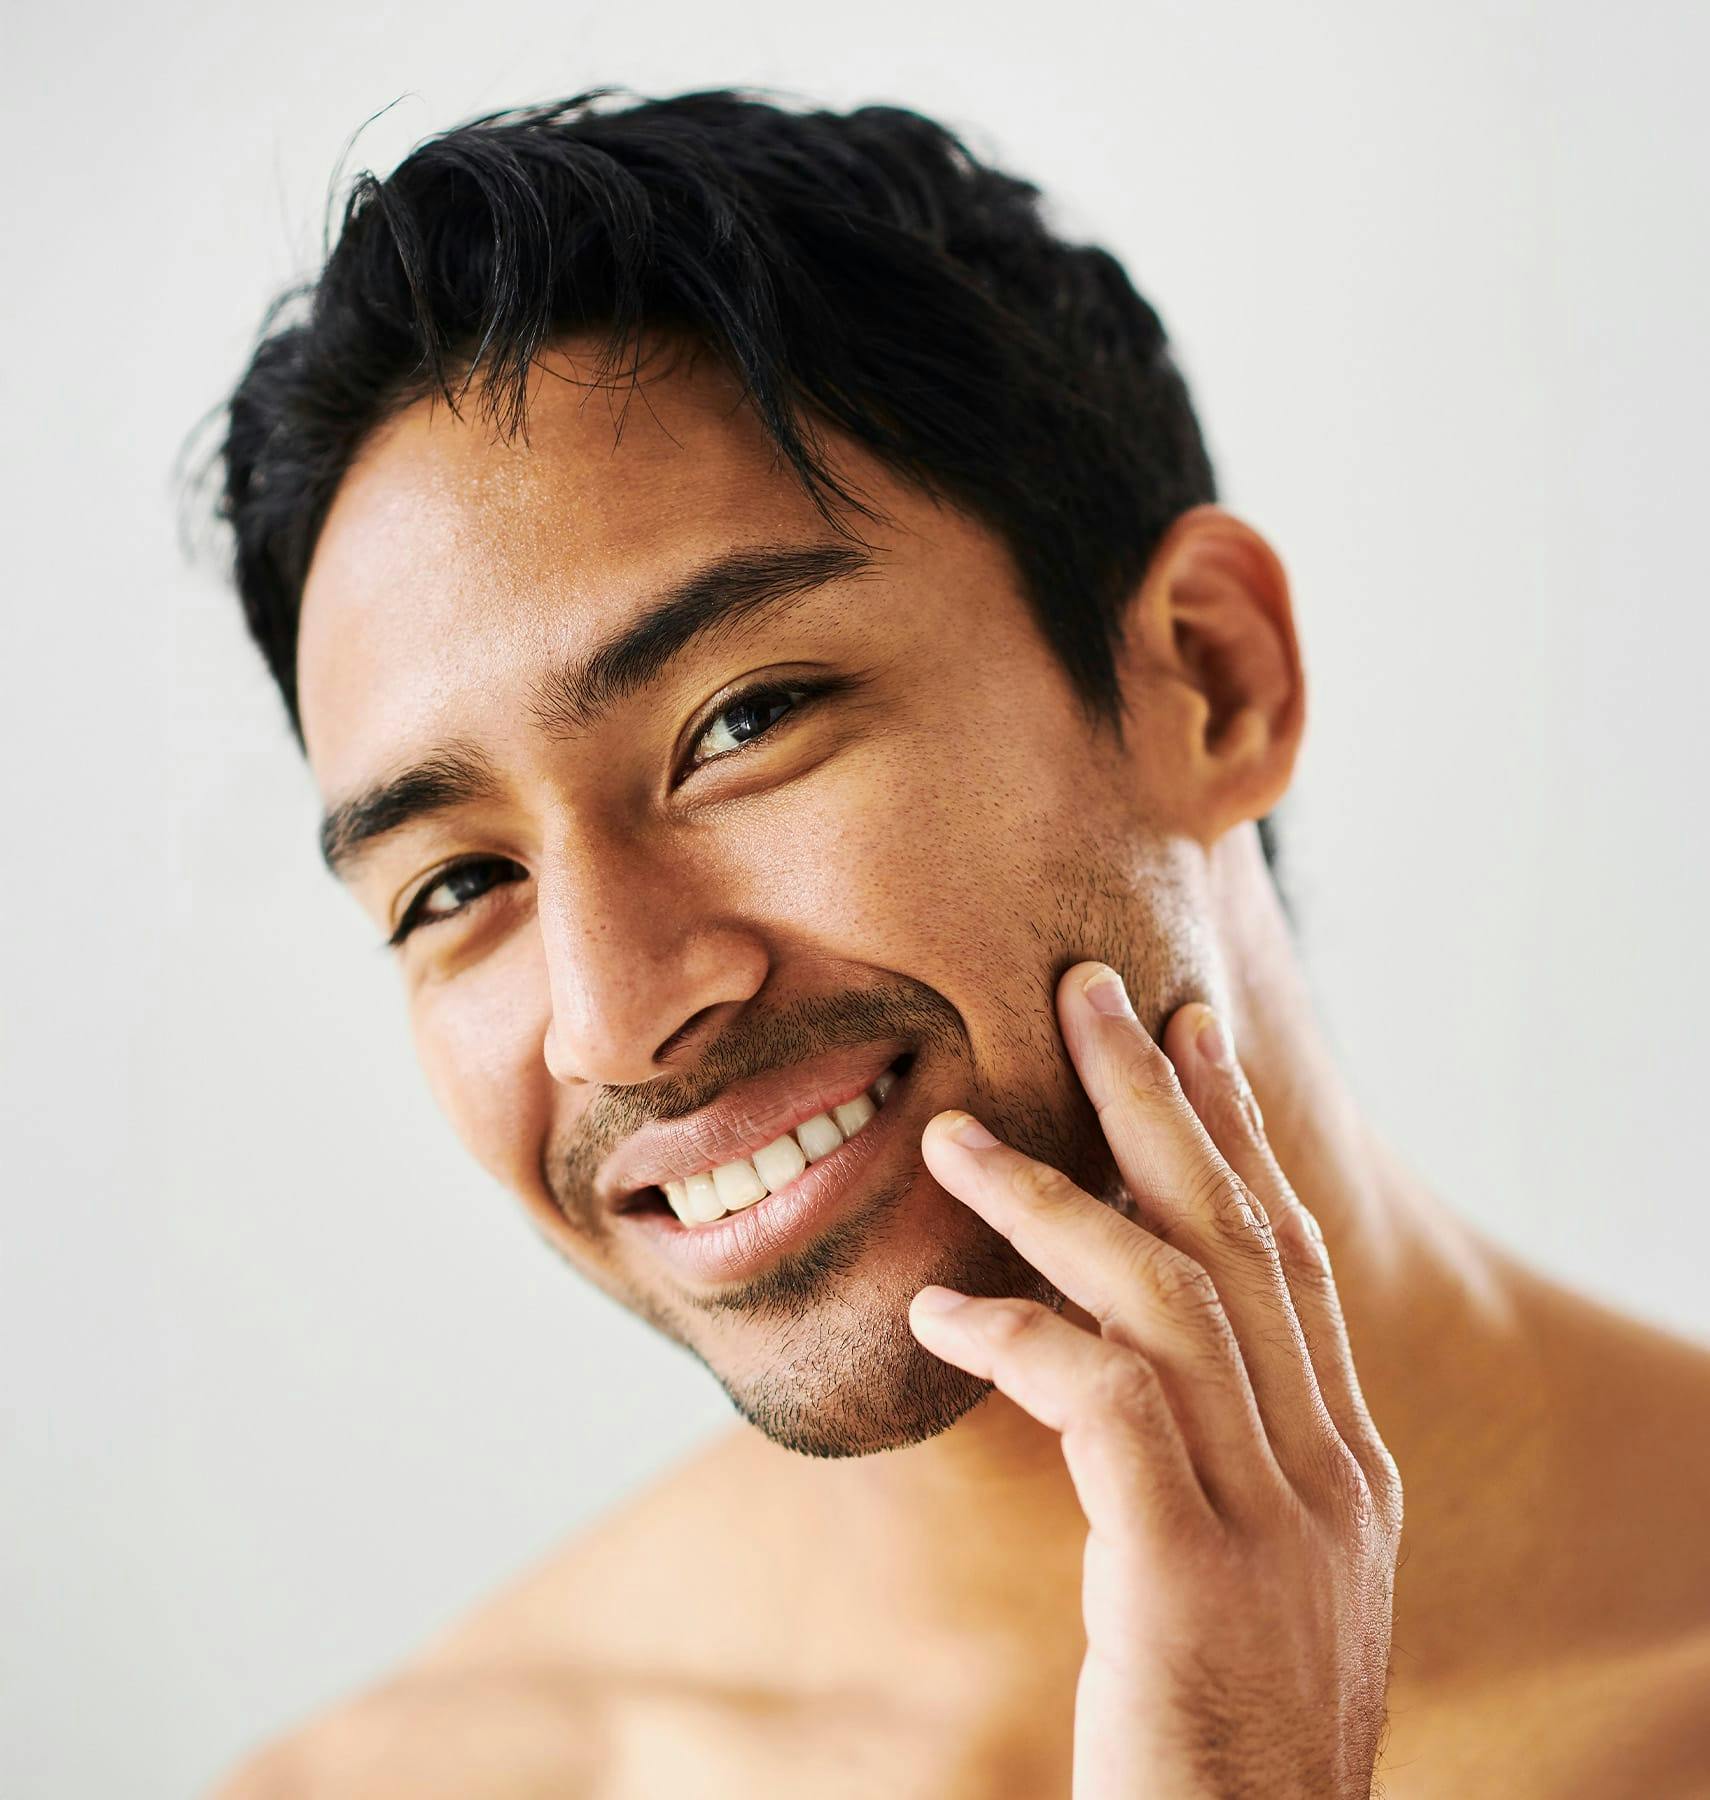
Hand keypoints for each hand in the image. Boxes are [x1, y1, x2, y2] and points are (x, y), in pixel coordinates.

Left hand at [908, 961, 1401, 1799]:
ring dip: (1056, 1200)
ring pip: (1168, 1299)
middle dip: (1164, 1104)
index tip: (1192, 1033)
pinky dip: (1025, 1336)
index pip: (1290, 1261)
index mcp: (1344, 1467)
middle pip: (1240, 1239)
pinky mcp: (1192, 1579)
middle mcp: (1330, 1475)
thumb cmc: (1216, 1740)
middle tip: (1096, 993)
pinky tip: (944, 1310)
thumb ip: (1206, 1466)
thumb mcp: (1236, 1582)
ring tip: (951, 1135)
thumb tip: (1118, 1365)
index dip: (1239, 1137)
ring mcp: (1276, 1526)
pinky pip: (1108, 1405)